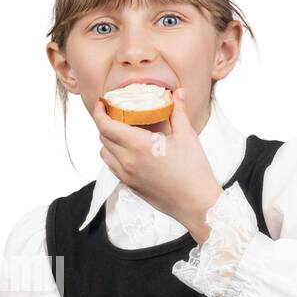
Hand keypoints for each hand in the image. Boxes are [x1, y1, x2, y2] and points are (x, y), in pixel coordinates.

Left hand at [92, 87, 223, 241]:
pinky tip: (129, 152)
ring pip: (105, 154)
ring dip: (108, 141)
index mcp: (139, 145)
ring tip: (121, 133)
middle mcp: (127, 161)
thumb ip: (179, 111)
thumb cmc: (194, 170)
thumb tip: (179, 92)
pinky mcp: (130, 186)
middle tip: (116, 114)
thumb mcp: (187, 136)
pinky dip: (114, 156)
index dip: (99, 112)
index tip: (102, 103)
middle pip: (103, 138)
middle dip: (105, 123)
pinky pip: (112, 167)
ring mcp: (127, 176)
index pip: (106, 126)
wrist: (196, 204)